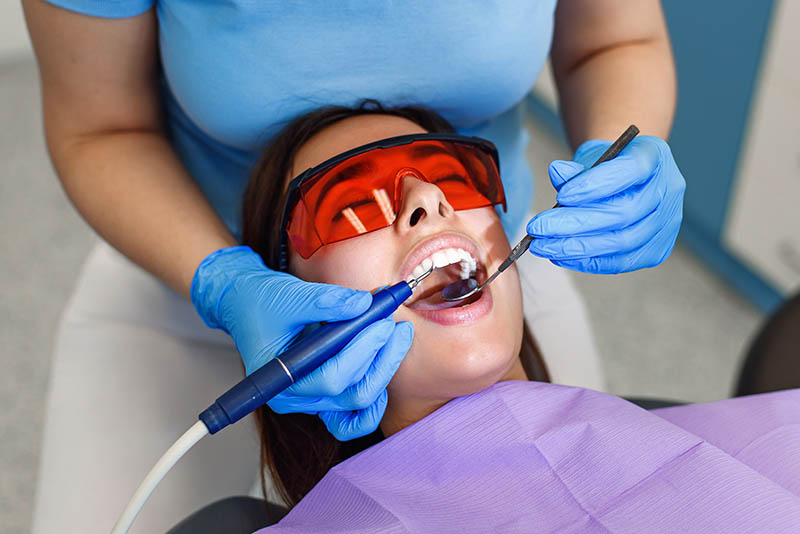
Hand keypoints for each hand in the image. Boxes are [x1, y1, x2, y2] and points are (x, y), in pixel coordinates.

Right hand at [191, 246, 412, 439]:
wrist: (245, 302)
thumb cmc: (260, 302)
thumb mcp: (290, 296)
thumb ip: (327, 301)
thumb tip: (364, 304)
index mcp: (280, 381)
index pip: (332, 377)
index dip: (363, 350)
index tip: (382, 322)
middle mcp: (296, 398)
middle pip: (353, 394)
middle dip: (382, 360)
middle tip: (396, 327)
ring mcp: (312, 399)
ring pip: (360, 401)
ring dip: (383, 370)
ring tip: (395, 337)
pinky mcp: (324, 392)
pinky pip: (355, 412)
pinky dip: (375, 392)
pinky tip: (384, 363)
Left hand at [526, 135, 684, 273]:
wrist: (628, 180)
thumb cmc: (607, 166)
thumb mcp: (591, 157)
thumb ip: (575, 168)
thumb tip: (557, 172)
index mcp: (654, 156)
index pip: (630, 171)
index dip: (596, 185)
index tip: (561, 196)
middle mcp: (668, 190)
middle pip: (624, 213)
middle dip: (575, 223)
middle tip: (538, 228)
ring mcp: (667, 223)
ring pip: (623, 242)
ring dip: (577, 247)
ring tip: (542, 246)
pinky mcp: (657, 249)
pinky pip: (621, 262)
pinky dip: (587, 261)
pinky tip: (560, 255)